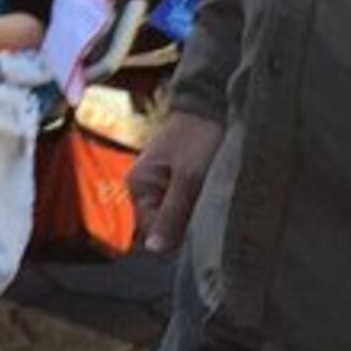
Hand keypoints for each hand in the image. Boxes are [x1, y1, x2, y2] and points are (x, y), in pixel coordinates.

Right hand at [127, 110, 224, 253]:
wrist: (212, 100)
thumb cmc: (199, 136)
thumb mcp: (189, 178)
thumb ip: (172, 214)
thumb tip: (155, 250)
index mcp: (138, 185)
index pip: (154, 231)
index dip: (179, 234)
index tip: (202, 223)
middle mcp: (143, 185)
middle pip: (165, 223)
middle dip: (188, 221)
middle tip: (210, 205)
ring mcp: (159, 180)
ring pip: (177, 212)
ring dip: (195, 209)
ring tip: (212, 192)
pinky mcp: (176, 175)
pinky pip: (184, 200)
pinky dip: (199, 198)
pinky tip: (212, 188)